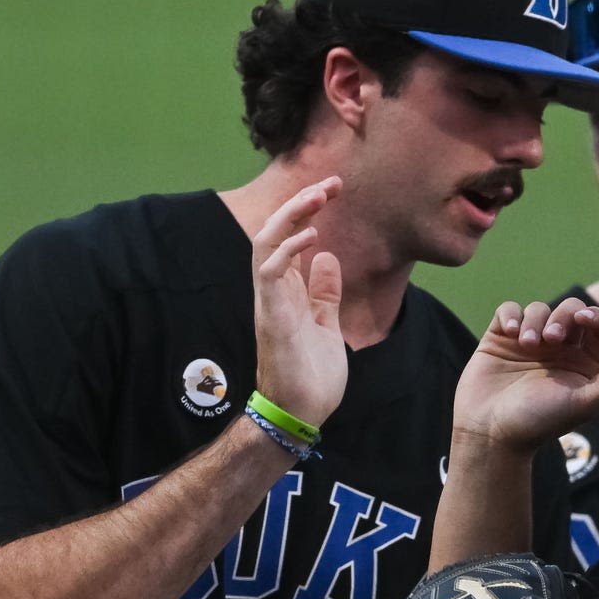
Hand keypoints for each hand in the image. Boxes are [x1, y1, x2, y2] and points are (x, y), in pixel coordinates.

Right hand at [251, 177, 350, 427]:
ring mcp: (270, 302)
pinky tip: (312, 236)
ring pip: (266, 243)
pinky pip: (269, 272)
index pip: (289, 238)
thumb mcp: (326, 324)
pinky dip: (288, 250)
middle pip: (274, 231)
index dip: (307, 210)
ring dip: (291, 216)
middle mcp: (274, 291)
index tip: (333, 190)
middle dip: (299, 202)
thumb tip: (328, 258)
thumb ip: (324, 293)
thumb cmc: (311, 375)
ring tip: (318, 197)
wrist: (301, 414)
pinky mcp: (272, 316)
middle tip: (330, 184)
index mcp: (287, 291)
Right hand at [454, 297, 598, 453]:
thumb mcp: (585, 405)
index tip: (583, 320)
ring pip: (540, 309)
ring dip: (535, 320)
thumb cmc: (539, 423)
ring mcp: (530, 343)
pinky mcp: (501, 339)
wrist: (490, 432)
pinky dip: (511, 315)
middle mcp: (559, 351)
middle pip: (572, 311)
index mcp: (584, 364)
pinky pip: (509, 310)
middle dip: (564, 317)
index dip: (598, 316)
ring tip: (526, 344)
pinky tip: (511, 333)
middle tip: (551, 340)